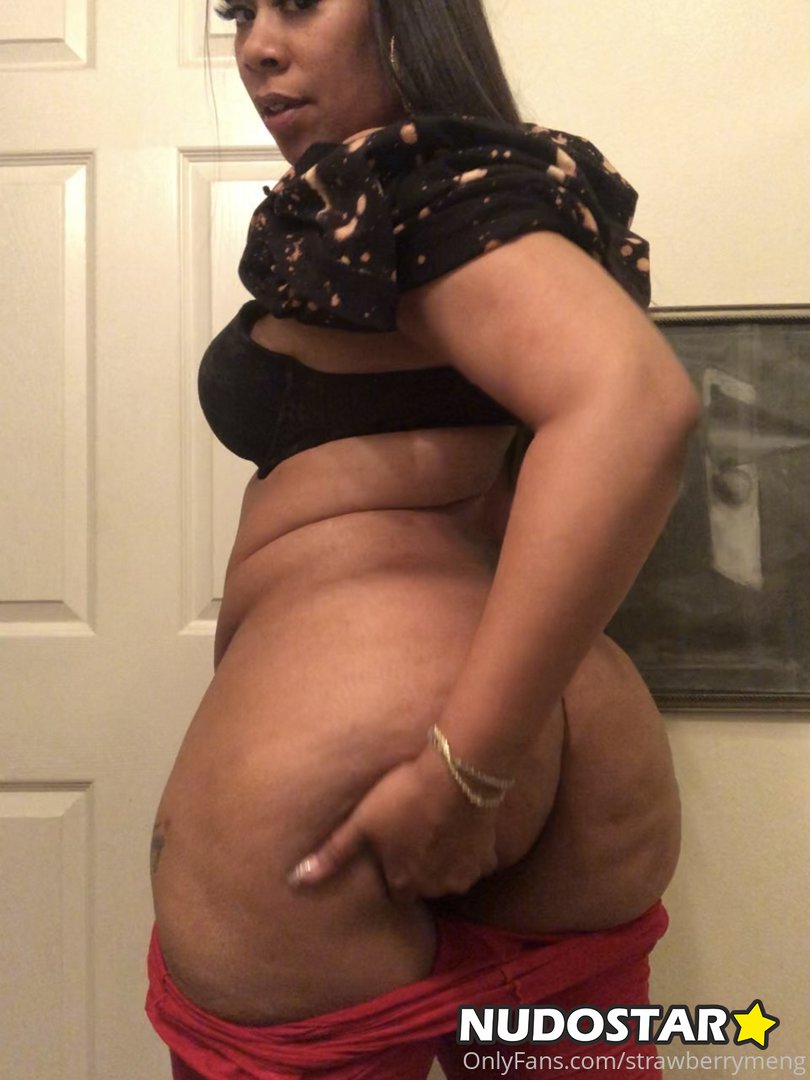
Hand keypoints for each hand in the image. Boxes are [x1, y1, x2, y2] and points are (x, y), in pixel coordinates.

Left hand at [287, 747, 500, 900]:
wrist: (457, 774)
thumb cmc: (403, 796)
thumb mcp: (361, 823)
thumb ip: (331, 855)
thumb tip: (294, 882)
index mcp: (403, 883)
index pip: (394, 891)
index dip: (391, 870)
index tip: (389, 851)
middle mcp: (435, 887)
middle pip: (423, 885)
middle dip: (417, 867)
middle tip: (414, 835)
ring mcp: (464, 874)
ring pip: (450, 876)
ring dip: (443, 860)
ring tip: (437, 829)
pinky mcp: (488, 856)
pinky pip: (476, 862)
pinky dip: (469, 850)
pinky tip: (461, 826)